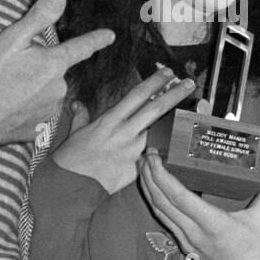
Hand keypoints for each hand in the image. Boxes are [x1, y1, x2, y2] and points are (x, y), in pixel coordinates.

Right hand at [0, 0, 114, 145]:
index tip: (110, 35)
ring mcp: (50, 111)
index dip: (96, 40)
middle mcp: (59, 88)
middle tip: (13, 71)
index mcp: (54, 64)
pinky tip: (9, 107)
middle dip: (40, 68)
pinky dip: (26, 109)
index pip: (81, 47)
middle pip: (55, 71)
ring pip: (47, 93)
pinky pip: (37, 114)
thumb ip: (39, 16)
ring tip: (8, 90)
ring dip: (33, 89)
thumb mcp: (12, 39)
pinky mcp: (39, 129)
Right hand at [53, 67, 195, 193]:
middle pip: (155, 109)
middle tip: (190, 84)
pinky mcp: (136, 169)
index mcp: (110, 120)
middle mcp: (124, 133)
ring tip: (190, 113)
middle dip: (174, 95)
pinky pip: (151, 157)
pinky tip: (177, 144)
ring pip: (158, 132)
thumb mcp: (75, 132)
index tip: (168, 73)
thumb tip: (76, 104)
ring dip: (174, 122)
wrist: (71, 186)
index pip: (137, 95)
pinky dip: (161, 150)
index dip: (154, 82)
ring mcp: (132, 151)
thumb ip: (81, 116)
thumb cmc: (70, 159)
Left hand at [139, 148, 259, 259]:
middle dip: (149, 176)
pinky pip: (164, 221)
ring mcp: (187, 241)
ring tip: (144, 167)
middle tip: (145, 154)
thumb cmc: (258, 251)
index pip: (179, 197)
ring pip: (159, 212)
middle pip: (162, 202)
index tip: (154, 157)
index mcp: (213, 224)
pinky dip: (156, 202)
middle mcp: (194, 233)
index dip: (162, 176)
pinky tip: (154, 189)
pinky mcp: (186, 245)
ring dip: (148, 188)